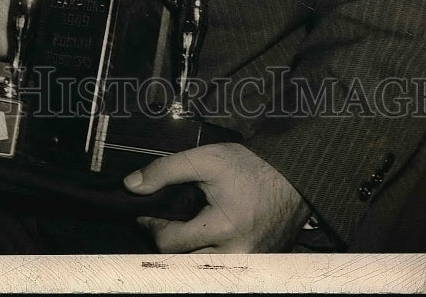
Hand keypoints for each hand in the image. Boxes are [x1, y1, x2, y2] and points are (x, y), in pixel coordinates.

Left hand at [123, 143, 309, 252]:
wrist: (294, 177)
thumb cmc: (250, 166)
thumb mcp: (206, 158)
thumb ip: (166, 170)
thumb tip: (131, 185)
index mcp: (221, 229)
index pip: (168, 242)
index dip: (152, 225)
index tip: (148, 210)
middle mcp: (235, 254)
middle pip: (183, 261)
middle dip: (169, 239)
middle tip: (166, 217)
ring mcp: (248, 264)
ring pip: (201, 267)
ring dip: (188, 250)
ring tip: (186, 225)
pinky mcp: (256, 265)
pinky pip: (221, 266)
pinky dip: (208, 253)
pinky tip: (205, 234)